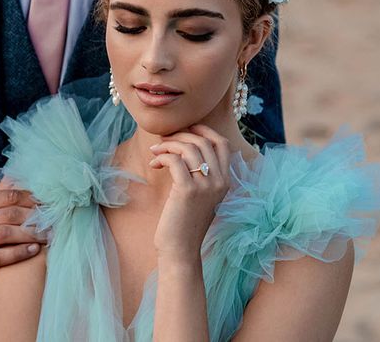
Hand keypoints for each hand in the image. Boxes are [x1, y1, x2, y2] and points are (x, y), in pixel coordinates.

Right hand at [0, 186, 44, 290]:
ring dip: (30, 234)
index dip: (31, 200)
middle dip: (34, 218)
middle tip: (52, 222)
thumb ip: (5, 193)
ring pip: (5, 234)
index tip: (49, 205)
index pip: (9, 196)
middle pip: (9, 215)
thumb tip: (23, 171)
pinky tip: (34, 250)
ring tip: (48, 236)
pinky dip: (20, 252)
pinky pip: (0, 256)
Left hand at [149, 125, 230, 261]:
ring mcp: (206, 186)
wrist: (180, 250)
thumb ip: (200, 173)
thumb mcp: (200, 195)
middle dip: (180, 135)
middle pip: (203, 141)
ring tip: (155, 151)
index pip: (222, 144)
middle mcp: (220, 182)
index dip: (204, 130)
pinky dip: (162, 156)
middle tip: (163, 140)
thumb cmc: (185, 222)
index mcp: (226, 181)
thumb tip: (185, 145)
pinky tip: (154, 164)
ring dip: (168, 144)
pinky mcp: (188, 190)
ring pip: (189, 147)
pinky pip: (175, 160)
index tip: (186, 128)